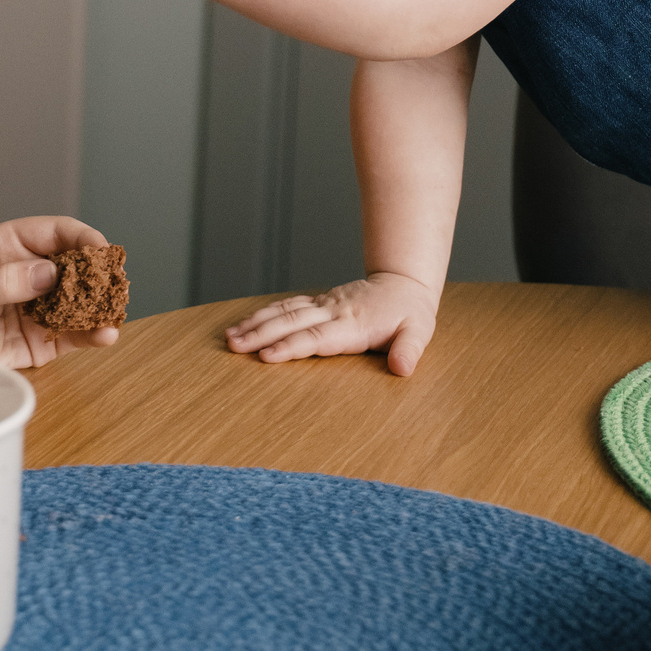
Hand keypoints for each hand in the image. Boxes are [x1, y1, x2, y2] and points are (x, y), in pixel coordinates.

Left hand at [0, 215, 122, 367]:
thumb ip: (2, 281)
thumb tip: (49, 273)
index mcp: (7, 246)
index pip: (53, 232)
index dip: (80, 237)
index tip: (98, 250)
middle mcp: (27, 273)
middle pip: (74, 265)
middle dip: (98, 272)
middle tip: (116, 281)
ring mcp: (37, 307)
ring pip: (80, 300)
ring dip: (101, 304)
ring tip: (115, 311)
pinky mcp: (40, 341)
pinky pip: (73, 334)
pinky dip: (92, 334)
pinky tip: (105, 334)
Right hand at [223, 272, 441, 376]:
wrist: (404, 282)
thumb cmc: (410, 313)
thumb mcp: (419, 332)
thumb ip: (409, 350)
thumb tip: (402, 368)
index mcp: (354, 324)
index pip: (317, 337)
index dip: (291, 346)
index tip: (266, 355)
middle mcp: (333, 312)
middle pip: (292, 323)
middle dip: (261, 334)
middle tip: (234, 346)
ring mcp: (324, 305)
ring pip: (285, 312)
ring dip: (256, 323)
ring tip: (231, 336)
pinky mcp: (319, 303)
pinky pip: (288, 306)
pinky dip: (265, 314)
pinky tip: (246, 322)